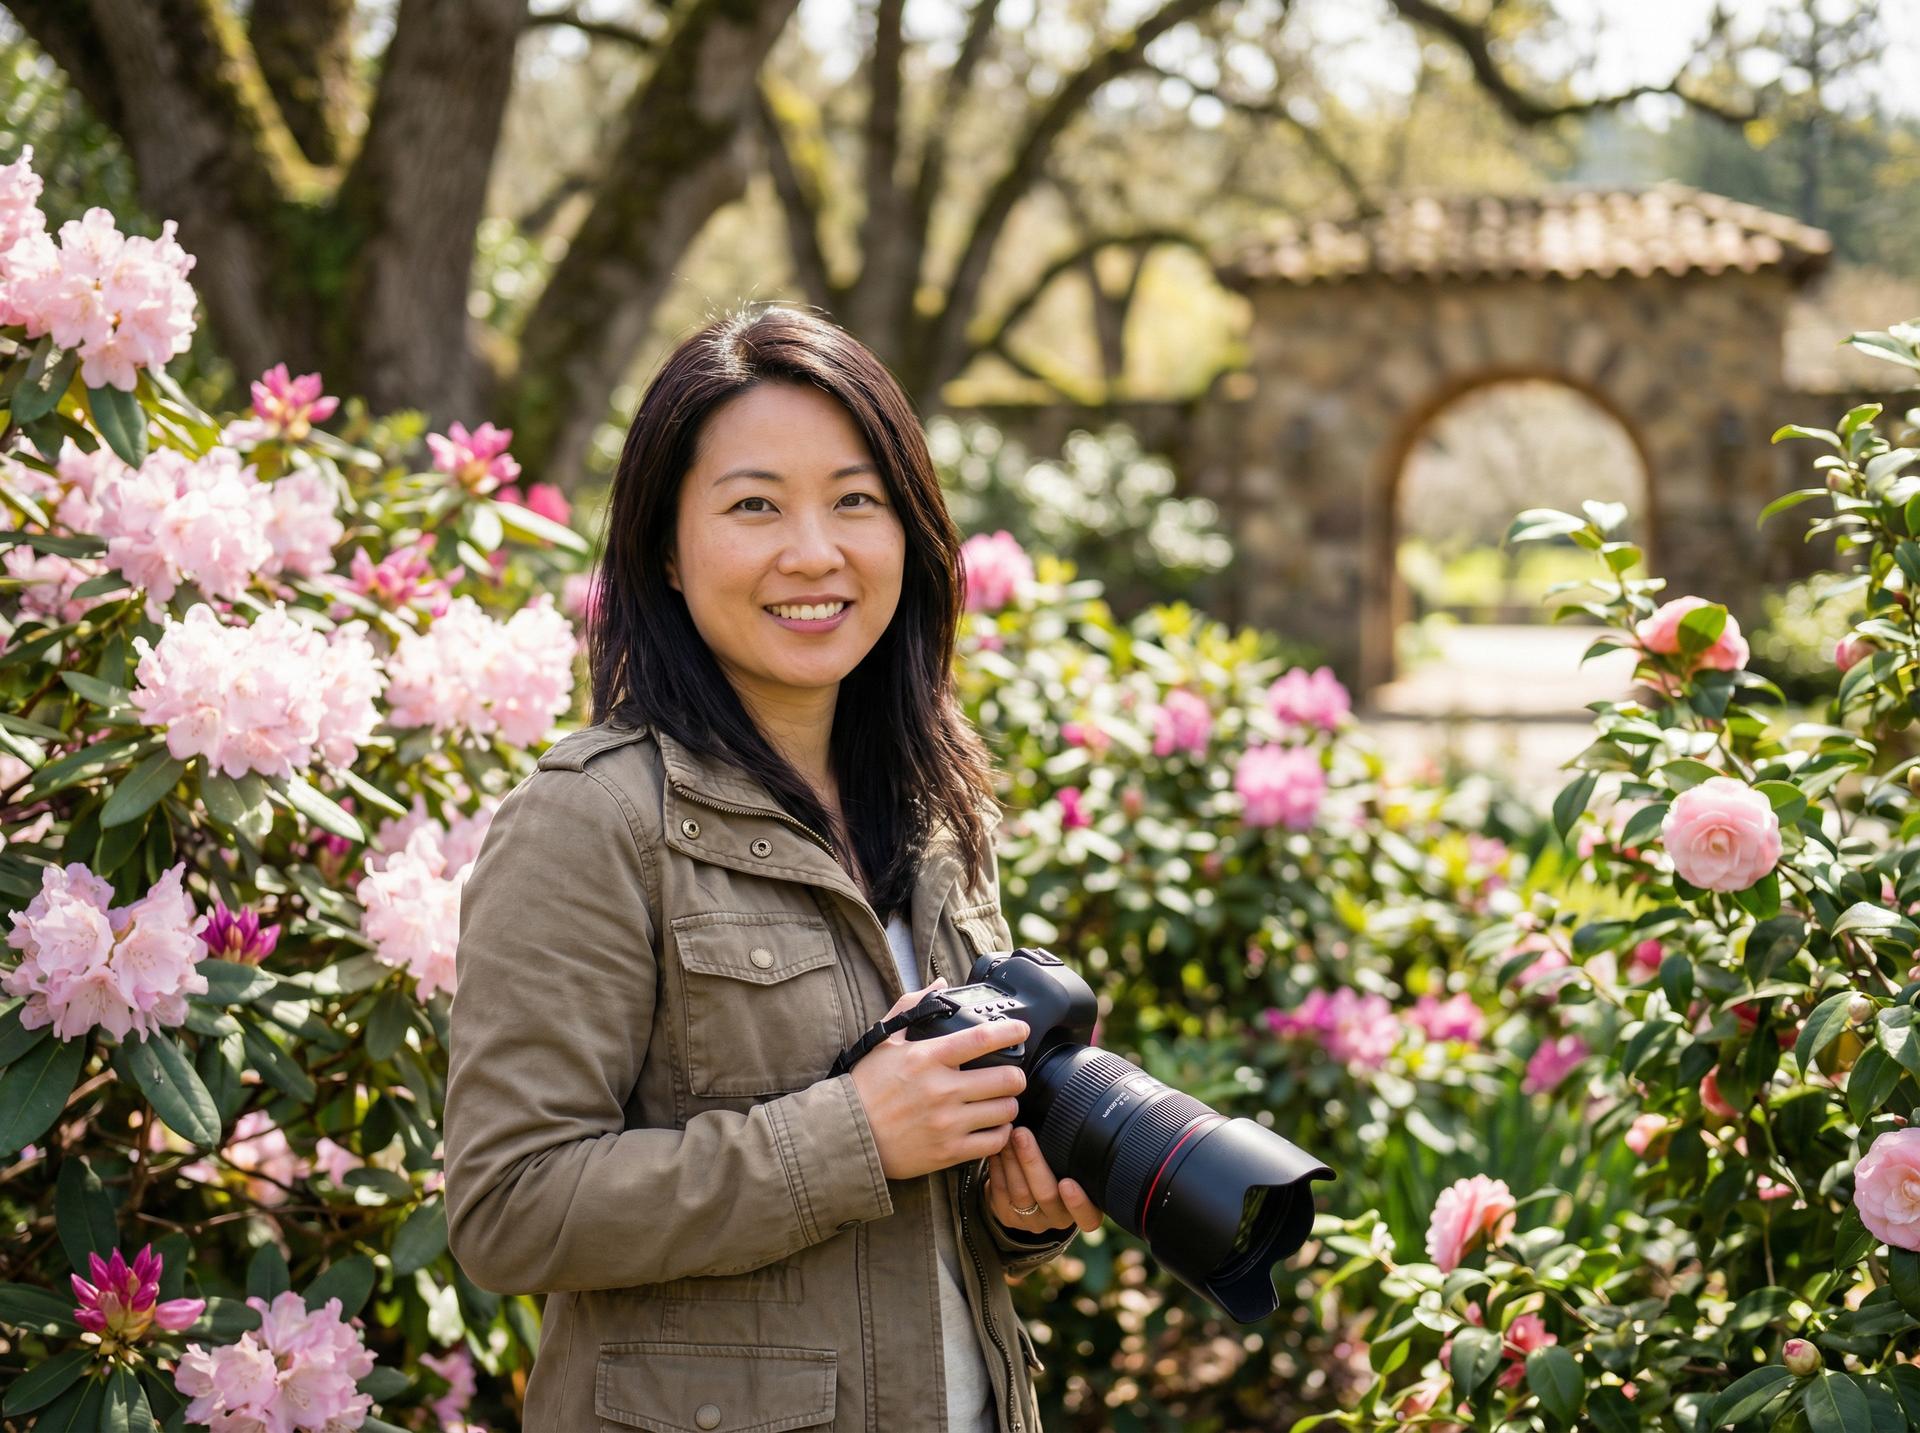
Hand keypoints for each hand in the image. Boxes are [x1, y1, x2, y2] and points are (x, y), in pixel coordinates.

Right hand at [847, 978, 1032, 1181]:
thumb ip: (912, 1008)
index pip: (982, 1039)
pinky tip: (992, 1126)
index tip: (1023, 1029)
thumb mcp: (884, 1042)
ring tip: (1001, 1101)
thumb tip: (939, 983)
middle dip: (1016, 1075)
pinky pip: (994, 1142)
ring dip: (1009, 1104)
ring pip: (1005, 1111)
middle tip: (1012, 1075)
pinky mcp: (948, 1152)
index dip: (1011, 1031)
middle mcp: (941, 1090)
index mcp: (927, 1058)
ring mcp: (947, 1123)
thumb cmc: (866, 1087)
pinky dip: (1000, 1133)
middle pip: (1006, 1079)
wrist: (846, 1136)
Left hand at [984, 1125, 1103, 1234]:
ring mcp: (1032, 1221)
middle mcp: (1059, 1218)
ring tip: (1007, 1133)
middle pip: (1046, 1195)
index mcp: (1085, 1210)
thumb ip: (1075, 1152)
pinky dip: (997, 1167)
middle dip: (1032, 1162)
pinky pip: (1000, 1193)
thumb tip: (1069, 1111)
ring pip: (1020, 1192)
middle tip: (1022, 1133)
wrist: (1033, 1192)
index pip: (1088, 1217)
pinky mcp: (1008, 1217)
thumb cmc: (1062, 1169)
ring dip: (1011, 1159)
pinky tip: (996, 1148)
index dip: (1078, 1203)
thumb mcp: (1075, 1165)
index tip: (1068, 1183)